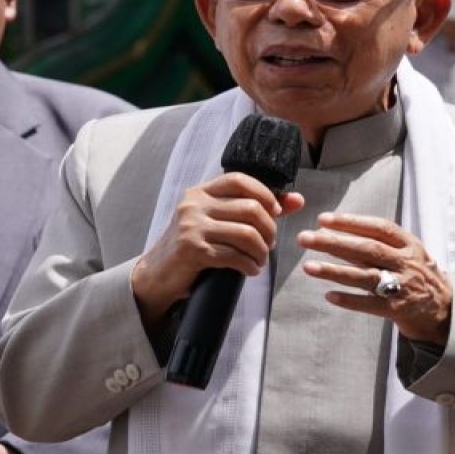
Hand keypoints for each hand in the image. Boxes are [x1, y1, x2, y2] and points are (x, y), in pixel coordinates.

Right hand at [131, 172, 304, 326]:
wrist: (157, 273)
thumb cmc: (192, 245)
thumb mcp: (216, 221)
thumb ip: (253, 208)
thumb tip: (296, 200)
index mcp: (200, 193)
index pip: (239, 179)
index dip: (264, 194)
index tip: (276, 212)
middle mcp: (194, 205)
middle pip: (250, 208)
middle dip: (268, 229)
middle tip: (269, 244)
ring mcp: (192, 227)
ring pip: (246, 233)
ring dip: (261, 251)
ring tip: (260, 260)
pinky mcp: (192, 250)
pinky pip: (233, 255)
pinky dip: (249, 265)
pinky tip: (251, 270)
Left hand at [297, 212, 452, 345]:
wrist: (446, 311)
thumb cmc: (419, 276)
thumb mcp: (407, 254)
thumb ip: (378, 245)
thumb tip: (336, 234)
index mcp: (409, 245)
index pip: (378, 228)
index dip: (350, 222)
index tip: (323, 219)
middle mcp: (407, 262)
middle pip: (366, 249)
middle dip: (333, 243)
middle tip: (305, 238)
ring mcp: (404, 286)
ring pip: (365, 275)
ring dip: (334, 271)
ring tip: (308, 267)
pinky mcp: (399, 310)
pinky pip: (370, 304)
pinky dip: (349, 300)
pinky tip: (329, 296)